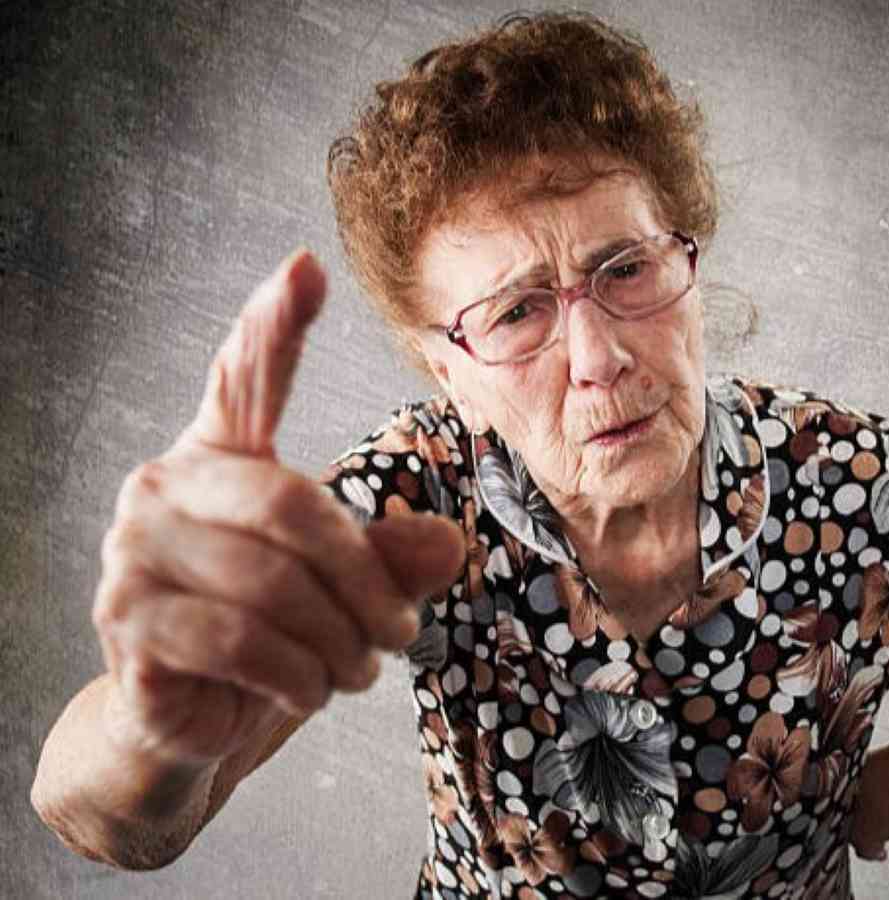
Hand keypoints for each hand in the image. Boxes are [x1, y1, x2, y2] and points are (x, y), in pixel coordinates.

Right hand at [92, 249, 464, 766]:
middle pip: (294, 508)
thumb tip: (447, 546)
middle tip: (402, 636)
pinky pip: (239, 640)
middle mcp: (162, 487)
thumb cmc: (267, 636)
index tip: (306, 266)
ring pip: (273, 583)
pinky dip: (297, 675)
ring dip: (341, 642)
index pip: (242, 377)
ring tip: (361, 671)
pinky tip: (311, 691)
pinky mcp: (127, 624)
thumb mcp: (340, 591)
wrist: (183, 723)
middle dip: (367, 583)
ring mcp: (133, 553)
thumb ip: (389, 557)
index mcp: (219, 458)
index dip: (271, 324)